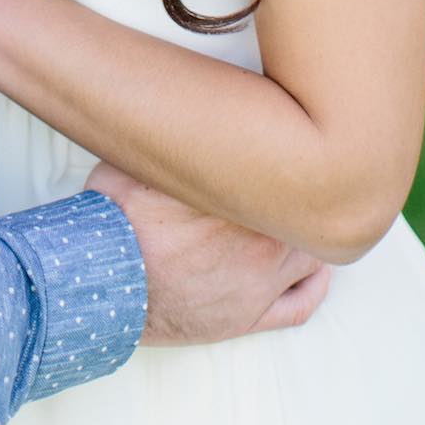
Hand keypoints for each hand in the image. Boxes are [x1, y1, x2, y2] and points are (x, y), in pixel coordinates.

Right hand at [86, 162, 331, 345]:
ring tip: (302, 219)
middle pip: (303, 210)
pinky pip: (302, 304)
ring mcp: (260, 282)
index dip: (285, 156)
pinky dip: (315, 285)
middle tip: (294, 179)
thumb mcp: (135, 159)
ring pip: (309, 253)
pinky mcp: (251, 317)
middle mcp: (262, 239)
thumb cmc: (117, 225)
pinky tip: (318, 273)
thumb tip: (169, 107)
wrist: (106, 286)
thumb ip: (165, 139)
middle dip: (302, 194)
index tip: (279, 144)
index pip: (284, 168)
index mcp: (240, 196)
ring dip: (308, 236)